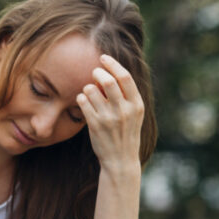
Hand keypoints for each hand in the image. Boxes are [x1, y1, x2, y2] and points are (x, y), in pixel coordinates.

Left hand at [76, 54, 144, 172]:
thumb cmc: (126, 132)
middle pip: (108, 81)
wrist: (120, 159)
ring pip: (92, 90)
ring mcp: (109, 118)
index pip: (125, 77)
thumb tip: (112, 72)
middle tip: (94, 73)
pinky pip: (83, 102)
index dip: (113, 64)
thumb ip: (127, 95)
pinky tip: (83, 100)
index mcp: (137, 105)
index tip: (103, 58)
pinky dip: (81, 97)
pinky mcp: (95, 125)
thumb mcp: (134, 113)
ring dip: (88, 87)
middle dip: (98, 73)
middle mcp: (124, 110)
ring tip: (90, 91)